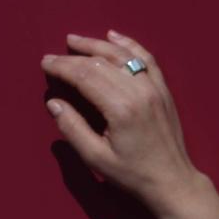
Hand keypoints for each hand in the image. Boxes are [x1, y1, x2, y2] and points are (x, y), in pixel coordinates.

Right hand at [40, 31, 205, 215]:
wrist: (173, 182)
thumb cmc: (134, 175)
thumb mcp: (96, 158)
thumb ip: (72, 128)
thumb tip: (54, 103)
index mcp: (121, 109)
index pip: (84, 76)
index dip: (62, 67)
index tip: (45, 64)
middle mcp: (139, 92)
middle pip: (100, 63)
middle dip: (73, 57)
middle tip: (53, 56)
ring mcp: (154, 89)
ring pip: (122, 56)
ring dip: (97, 44)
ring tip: (75, 40)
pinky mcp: (164, 91)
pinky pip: (146, 59)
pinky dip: (129, 45)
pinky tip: (114, 36)